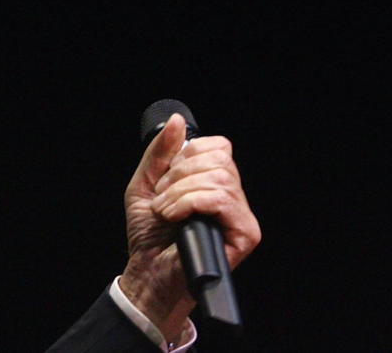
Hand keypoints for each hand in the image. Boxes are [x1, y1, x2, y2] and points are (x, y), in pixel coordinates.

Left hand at [119, 114, 260, 340]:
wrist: (147, 271)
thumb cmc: (148, 234)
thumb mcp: (146, 183)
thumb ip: (160, 152)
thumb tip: (178, 121)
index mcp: (215, 183)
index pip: (218, 146)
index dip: (187, 155)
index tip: (166, 179)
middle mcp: (233, 197)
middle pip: (219, 159)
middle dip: (178, 175)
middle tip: (162, 199)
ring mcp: (242, 216)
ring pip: (218, 178)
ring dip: (179, 193)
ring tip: (165, 212)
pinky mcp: (246, 234)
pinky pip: (221, 200)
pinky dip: (188, 203)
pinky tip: (174, 219)